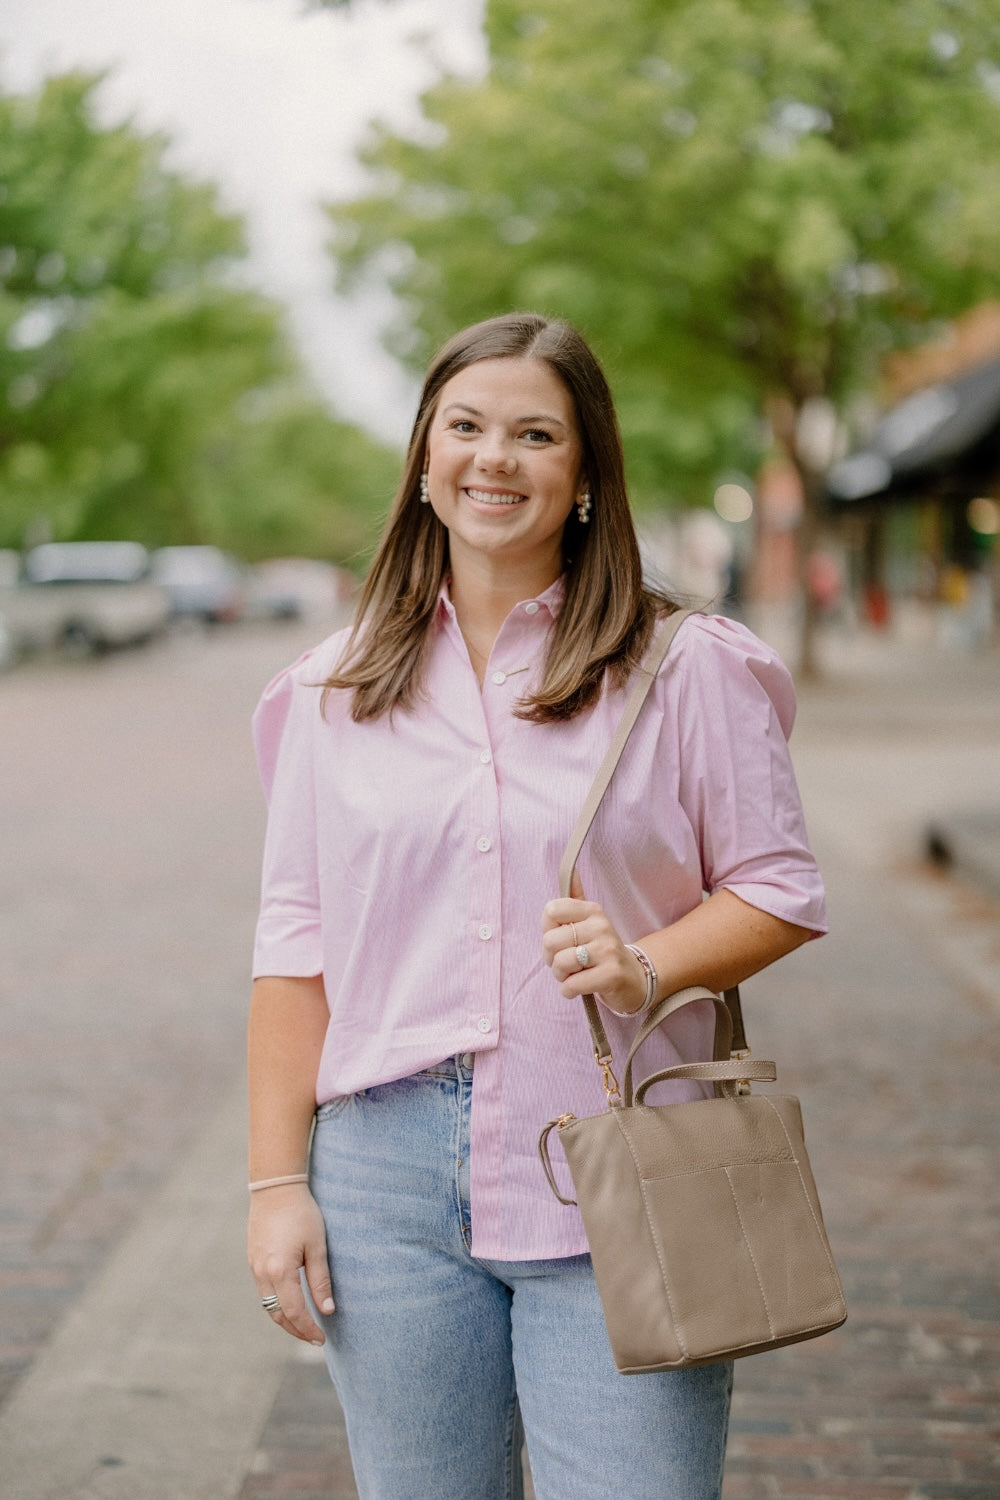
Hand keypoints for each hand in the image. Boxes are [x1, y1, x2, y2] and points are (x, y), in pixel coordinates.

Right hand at [248, 1184, 333, 1345]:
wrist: (275, 1188)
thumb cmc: (301, 1214)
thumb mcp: (317, 1246)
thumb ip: (320, 1280)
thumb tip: (327, 1310)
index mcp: (280, 1271)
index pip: (294, 1312)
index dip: (308, 1329)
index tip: (321, 1339)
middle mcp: (262, 1274)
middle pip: (278, 1315)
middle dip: (296, 1330)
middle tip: (315, 1338)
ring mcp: (254, 1267)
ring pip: (268, 1305)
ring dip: (285, 1319)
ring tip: (304, 1326)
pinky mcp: (253, 1260)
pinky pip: (264, 1291)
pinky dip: (277, 1303)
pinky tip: (291, 1302)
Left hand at [540, 873, 646, 1015]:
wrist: (635, 979)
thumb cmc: (603, 951)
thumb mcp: (591, 923)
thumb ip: (576, 900)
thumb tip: (571, 871)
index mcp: (593, 911)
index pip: (551, 911)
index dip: (548, 930)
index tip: (562, 940)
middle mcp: (601, 926)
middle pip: (550, 941)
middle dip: (551, 959)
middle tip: (567, 963)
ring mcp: (607, 951)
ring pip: (559, 964)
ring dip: (561, 976)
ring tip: (575, 974)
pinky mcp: (610, 975)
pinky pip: (570, 985)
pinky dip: (569, 990)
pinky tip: (581, 986)